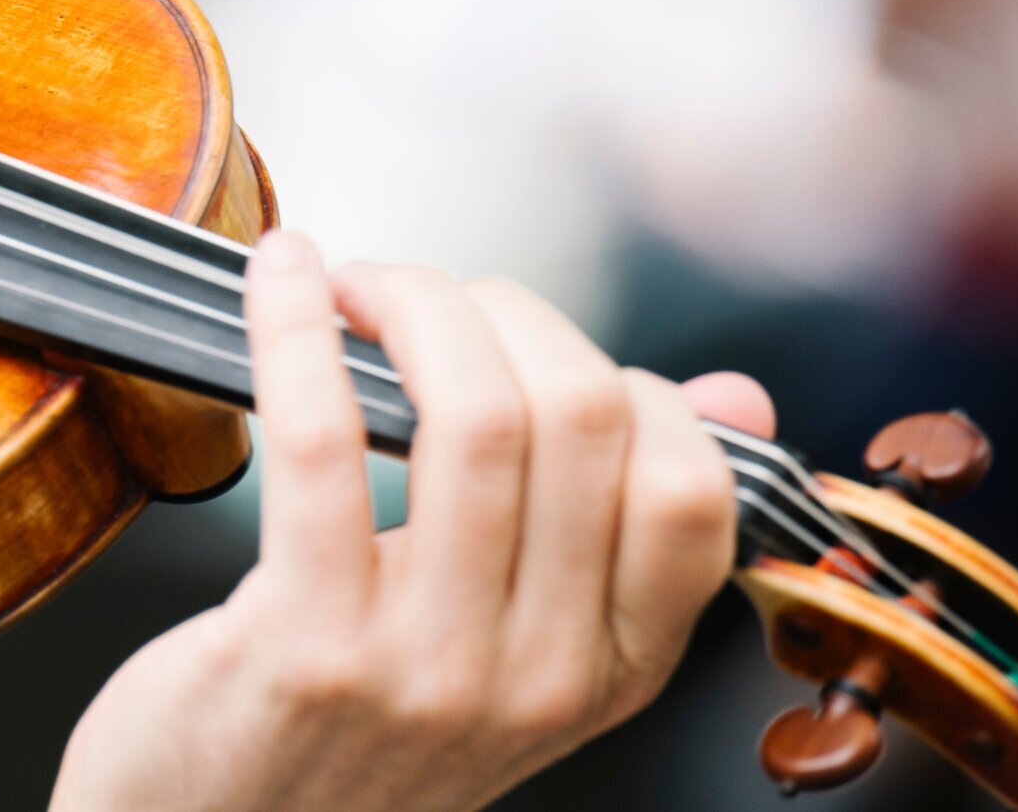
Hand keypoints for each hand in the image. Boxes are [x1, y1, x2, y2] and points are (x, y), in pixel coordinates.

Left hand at [52, 232, 768, 811]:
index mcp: (608, 671)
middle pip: (581, 419)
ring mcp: (426, 669)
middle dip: (500, 310)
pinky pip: (324, 441)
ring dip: (411, 304)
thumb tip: (733, 398)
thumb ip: (616, 531)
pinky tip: (285, 284)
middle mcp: (537, 679)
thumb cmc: (354, 733)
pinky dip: (294, 331)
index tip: (540, 352)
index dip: (626, 382)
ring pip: (475, 417)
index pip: (690, 491)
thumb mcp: (516, 650)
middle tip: (425, 300)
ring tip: (357, 288)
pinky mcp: (305, 645)